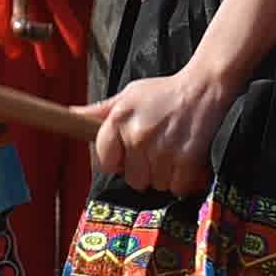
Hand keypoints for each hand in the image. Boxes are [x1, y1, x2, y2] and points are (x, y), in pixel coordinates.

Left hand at [87, 47, 250, 195]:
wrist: (205, 87)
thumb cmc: (164, 93)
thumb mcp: (129, 95)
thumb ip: (100, 111)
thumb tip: (71, 115)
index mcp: (118, 119)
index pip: (105, 163)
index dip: (118, 160)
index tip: (130, 152)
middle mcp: (137, 135)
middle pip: (132, 179)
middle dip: (144, 169)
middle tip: (157, 148)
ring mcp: (162, 149)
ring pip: (155, 185)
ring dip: (164, 174)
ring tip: (172, 150)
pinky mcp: (186, 159)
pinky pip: (177, 188)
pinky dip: (183, 180)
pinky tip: (185, 160)